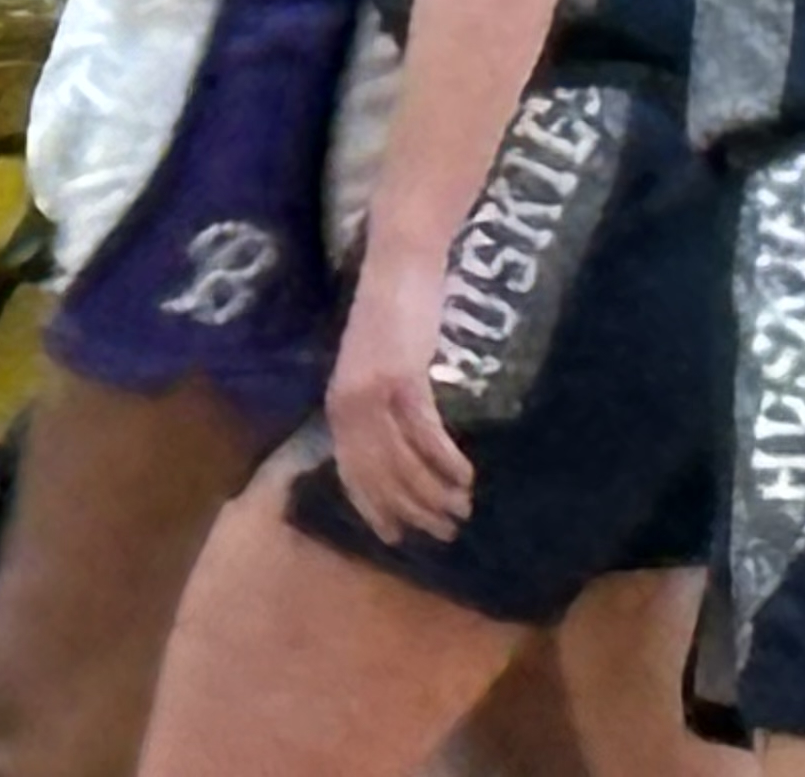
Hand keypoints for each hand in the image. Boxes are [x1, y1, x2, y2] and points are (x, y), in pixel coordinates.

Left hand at [324, 253, 472, 544]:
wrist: (397, 265)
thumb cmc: (390, 316)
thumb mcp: (373, 367)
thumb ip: (377, 407)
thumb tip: (397, 451)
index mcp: (338, 403)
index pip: (351, 471)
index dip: (373, 508)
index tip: (396, 538)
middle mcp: (348, 403)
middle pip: (378, 474)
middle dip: (410, 510)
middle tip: (443, 532)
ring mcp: (373, 391)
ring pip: (403, 461)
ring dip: (434, 493)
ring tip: (462, 510)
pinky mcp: (403, 378)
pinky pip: (425, 433)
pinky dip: (445, 461)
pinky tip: (466, 477)